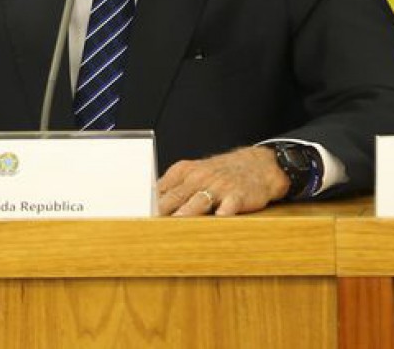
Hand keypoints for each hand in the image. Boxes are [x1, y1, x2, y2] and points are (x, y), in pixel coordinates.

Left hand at [155, 146, 290, 215]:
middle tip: (146, 228)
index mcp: (185, 171)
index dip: (147, 205)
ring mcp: (219, 186)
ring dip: (187, 212)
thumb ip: (172, 189)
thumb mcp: (194, 173)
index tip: (135, 219)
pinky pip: (230, 204)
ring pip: (199, 200)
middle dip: (161, 212)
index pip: (161, 189)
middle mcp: (200, 177)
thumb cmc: (219, 174)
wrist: (258, 165)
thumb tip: (148, 207)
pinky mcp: (238, 195)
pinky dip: (224, 211)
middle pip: (176, 196)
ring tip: (175, 223)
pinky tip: (219, 218)